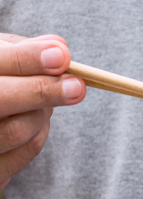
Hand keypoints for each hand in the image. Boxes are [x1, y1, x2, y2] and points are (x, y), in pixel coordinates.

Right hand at [0, 33, 85, 187]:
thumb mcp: (1, 58)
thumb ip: (25, 50)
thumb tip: (60, 48)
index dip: (27, 59)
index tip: (62, 56)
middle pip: (0, 99)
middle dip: (44, 91)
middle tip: (78, 86)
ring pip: (19, 129)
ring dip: (45, 111)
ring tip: (46, 98)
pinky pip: (27, 151)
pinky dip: (41, 131)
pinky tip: (36, 119)